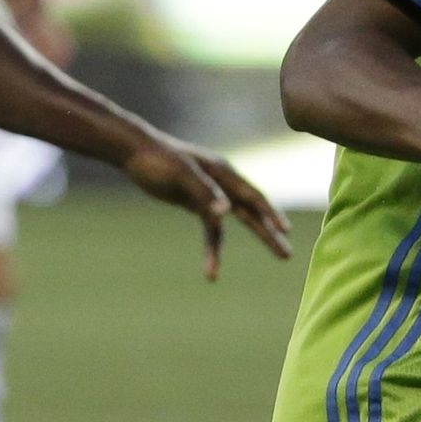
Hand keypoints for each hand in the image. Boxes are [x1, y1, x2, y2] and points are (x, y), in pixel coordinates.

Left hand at [121, 136, 293, 278]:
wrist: (134, 151)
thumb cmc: (159, 159)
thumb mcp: (182, 175)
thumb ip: (205, 193)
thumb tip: (226, 213)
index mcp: (223, 173)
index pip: (253, 196)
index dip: (270, 214)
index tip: (286, 231)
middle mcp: (223, 184)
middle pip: (252, 211)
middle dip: (270, 233)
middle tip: (287, 255)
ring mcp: (212, 194)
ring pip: (238, 221)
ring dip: (252, 240)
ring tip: (272, 257)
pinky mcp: (198, 203)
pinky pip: (212, 229)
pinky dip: (213, 249)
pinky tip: (212, 270)